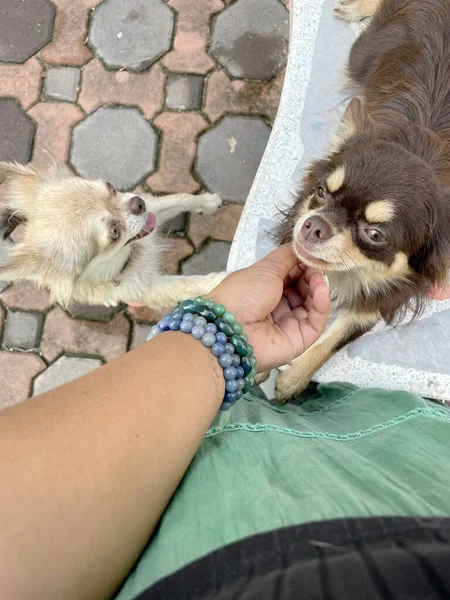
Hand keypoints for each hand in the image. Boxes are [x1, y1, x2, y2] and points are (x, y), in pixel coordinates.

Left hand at [208, 245, 330, 371]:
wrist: (231, 329)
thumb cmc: (243, 293)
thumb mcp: (266, 268)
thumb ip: (287, 256)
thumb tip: (304, 247)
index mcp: (263, 290)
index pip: (291, 277)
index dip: (303, 266)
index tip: (313, 255)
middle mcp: (275, 308)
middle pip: (303, 292)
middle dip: (311, 277)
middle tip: (317, 267)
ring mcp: (286, 325)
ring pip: (311, 306)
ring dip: (318, 289)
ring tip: (319, 277)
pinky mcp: (298, 341)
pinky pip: (315, 323)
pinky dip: (321, 305)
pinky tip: (322, 290)